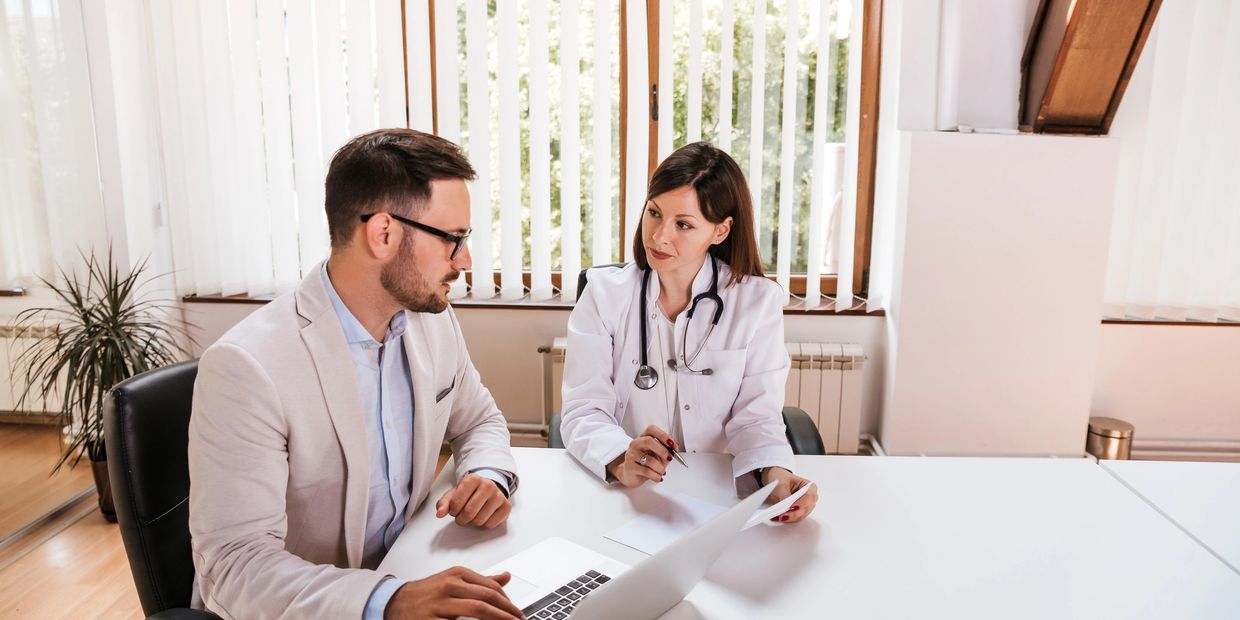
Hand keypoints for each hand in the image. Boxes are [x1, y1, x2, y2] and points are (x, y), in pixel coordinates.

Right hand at [383, 567, 524, 619]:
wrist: (395, 603)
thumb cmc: (427, 593)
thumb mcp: (454, 581)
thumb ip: (481, 581)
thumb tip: (505, 577)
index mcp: (457, 574)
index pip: (491, 587)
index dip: (508, 602)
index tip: (517, 613)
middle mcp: (450, 585)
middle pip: (487, 598)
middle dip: (508, 612)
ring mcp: (441, 603)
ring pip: (478, 610)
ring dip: (498, 619)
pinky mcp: (433, 619)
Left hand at [435, 474, 511, 528]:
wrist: (487, 489)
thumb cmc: (469, 492)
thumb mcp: (453, 494)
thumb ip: (444, 503)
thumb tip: (440, 514)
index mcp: (472, 479)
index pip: (457, 503)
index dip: (453, 511)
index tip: (454, 510)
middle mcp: (488, 485)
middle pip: (469, 513)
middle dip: (461, 519)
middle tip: (461, 516)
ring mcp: (499, 495)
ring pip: (480, 520)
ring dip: (472, 523)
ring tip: (472, 515)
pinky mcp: (506, 506)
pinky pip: (491, 524)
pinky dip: (484, 524)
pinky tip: (483, 516)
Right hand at [605, 425, 675, 487]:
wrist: (630, 475)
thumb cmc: (645, 463)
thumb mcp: (658, 455)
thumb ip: (667, 451)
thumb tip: (675, 448)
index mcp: (643, 437)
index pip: (651, 429)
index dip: (663, 435)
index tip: (672, 444)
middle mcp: (635, 444)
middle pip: (648, 441)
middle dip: (662, 450)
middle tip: (669, 458)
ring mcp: (631, 455)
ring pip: (649, 460)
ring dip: (660, 468)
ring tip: (662, 472)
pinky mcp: (630, 467)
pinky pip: (647, 471)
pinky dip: (656, 476)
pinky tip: (657, 477)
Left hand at [762, 467, 818, 523]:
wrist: (775, 480)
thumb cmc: (781, 477)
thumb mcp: (781, 484)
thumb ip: (785, 495)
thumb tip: (786, 506)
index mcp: (810, 486)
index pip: (809, 496)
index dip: (801, 503)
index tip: (792, 507)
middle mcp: (810, 498)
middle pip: (806, 509)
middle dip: (794, 513)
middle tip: (783, 515)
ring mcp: (805, 506)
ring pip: (801, 515)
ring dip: (790, 518)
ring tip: (778, 517)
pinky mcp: (798, 512)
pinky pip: (795, 518)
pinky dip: (787, 519)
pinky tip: (778, 518)